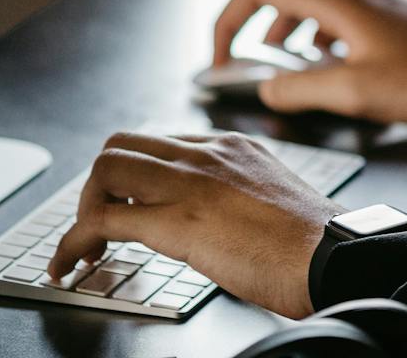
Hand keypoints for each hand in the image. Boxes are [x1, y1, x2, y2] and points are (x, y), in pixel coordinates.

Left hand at [49, 130, 344, 317]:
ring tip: (84, 247)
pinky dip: (74, 243)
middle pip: (122, 144)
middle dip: (99, 185)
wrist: (334, 255)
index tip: (127, 205)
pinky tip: (71, 265)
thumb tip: (216, 224)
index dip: (133, 176)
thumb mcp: (274, 198)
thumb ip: (239, 196)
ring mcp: (190, 182)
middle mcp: (207, 154)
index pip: (160, 143)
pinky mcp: (177, 221)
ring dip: (83, 209)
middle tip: (100, 224)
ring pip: (105, 170)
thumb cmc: (317, 242)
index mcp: (232, 147)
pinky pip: (103, 219)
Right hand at [211, 0, 406, 126]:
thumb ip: (300, 89)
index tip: (219, 58)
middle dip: (252, 5)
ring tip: (280, 57)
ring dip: (285, 14)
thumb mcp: (354, 93)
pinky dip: (315, 21)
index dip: (228, 20)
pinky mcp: (388, 3)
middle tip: (242, 44)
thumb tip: (265, 89)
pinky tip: (323, 58)